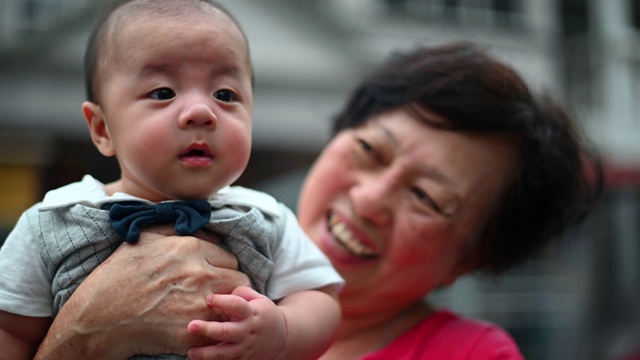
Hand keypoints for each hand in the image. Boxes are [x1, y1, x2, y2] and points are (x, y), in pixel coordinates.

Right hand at [35, 229, 250, 358]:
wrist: (97, 317)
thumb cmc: (118, 276)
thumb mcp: (145, 238)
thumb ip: (179, 228)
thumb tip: (207, 231)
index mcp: (190, 248)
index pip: (230, 258)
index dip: (222, 267)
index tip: (212, 276)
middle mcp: (199, 274)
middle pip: (239, 280)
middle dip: (230, 286)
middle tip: (215, 293)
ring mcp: (198, 304)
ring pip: (234, 304)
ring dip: (226, 306)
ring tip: (210, 309)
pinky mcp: (192, 331)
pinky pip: (218, 328)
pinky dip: (212, 328)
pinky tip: (199, 326)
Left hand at [186, 286, 286, 359]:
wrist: (283, 338)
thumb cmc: (264, 314)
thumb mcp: (259, 299)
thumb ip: (242, 292)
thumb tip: (222, 291)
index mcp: (252, 313)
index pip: (236, 305)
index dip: (221, 301)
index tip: (207, 298)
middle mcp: (248, 331)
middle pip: (227, 331)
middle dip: (208, 329)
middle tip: (191, 325)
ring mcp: (245, 347)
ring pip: (225, 352)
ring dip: (206, 353)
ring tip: (190, 351)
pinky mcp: (243, 359)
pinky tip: (199, 359)